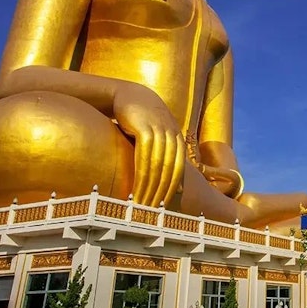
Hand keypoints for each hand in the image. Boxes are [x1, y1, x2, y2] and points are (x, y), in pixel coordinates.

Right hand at [112, 83, 184, 206]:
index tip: (163, 209)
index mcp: (178, 140)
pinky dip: (141, 174)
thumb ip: (164, 157)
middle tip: (151, 213)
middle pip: (169, 171)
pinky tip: (136, 187)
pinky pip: (145, 156)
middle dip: (161, 193)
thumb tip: (173, 186)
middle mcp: (173, 135)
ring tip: (142, 205)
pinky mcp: (144, 128)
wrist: (128, 94)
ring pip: (158, 166)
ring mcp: (160, 131)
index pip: (178, 171)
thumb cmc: (141, 120)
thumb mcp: (157, 137)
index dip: (171, 190)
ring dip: (150, 188)